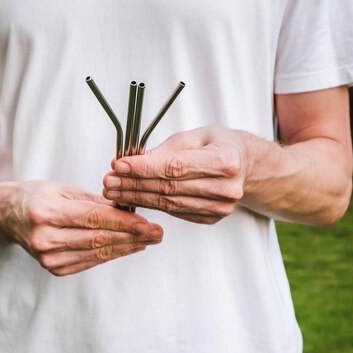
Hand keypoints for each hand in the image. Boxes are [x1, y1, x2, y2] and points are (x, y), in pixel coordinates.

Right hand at [3, 181, 162, 275]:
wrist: (8, 216)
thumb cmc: (37, 197)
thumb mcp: (63, 189)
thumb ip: (95, 201)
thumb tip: (128, 208)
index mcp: (47, 213)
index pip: (93, 218)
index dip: (124, 222)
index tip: (147, 223)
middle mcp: (46, 238)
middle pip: (98, 238)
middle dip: (132, 236)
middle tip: (157, 233)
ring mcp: (48, 257)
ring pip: (97, 253)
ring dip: (126, 247)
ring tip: (148, 239)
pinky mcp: (54, 268)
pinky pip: (89, 261)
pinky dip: (111, 254)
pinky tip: (128, 247)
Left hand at [103, 125, 246, 223]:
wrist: (244, 164)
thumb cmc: (218, 144)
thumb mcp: (195, 135)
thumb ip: (165, 149)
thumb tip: (131, 161)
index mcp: (225, 160)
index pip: (175, 167)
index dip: (144, 168)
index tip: (119, 165)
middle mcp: (226, 188)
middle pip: (169, 188)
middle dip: (134, 184)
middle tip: (108, 181)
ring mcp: (220, 207)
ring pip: (168, 204)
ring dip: (136, 198)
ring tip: (113, 192)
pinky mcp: (211, 218)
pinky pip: (174, 213)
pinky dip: (150, 206)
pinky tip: (131, 200)